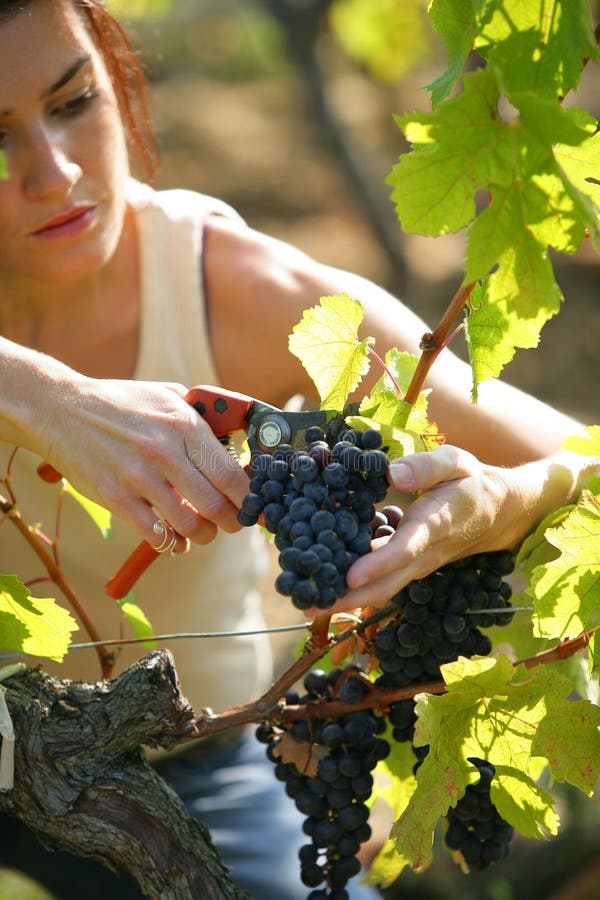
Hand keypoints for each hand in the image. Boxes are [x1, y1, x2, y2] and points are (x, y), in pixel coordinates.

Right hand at [40, 376, 248, 549]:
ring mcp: (138, 476)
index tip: (253, 506)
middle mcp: (165, 451)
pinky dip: (171, 544)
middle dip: (231, 522)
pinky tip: (175, 541)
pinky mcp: (115, 497)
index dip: (248, 498)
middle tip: (233, 524)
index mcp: (184, 424)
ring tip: (204, 532)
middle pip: (216, 505)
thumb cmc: (120, 403)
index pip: (230, 474)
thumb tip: (234, 443)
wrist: (61, 409)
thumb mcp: (166, 396)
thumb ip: (200, 419)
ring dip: (203, 535)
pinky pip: (155, 534)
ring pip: (189, 525)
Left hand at [327, 445, 560, 613]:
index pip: (405, 549)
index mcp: (435, 524)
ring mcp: (416, 566)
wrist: (498, 514)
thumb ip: (426, 466)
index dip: (378, 564)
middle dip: (348, 597)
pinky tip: (324, 587)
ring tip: (305, 602)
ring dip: (345, 600)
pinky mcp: (409, 568)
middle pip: (386, 584)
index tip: (350, 576)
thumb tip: (393, 473)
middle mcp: (424, 554)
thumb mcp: (457, 462)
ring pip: (381, 591)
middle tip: (308, 603)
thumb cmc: (472, 483)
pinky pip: (382, 584)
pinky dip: (353, 590)